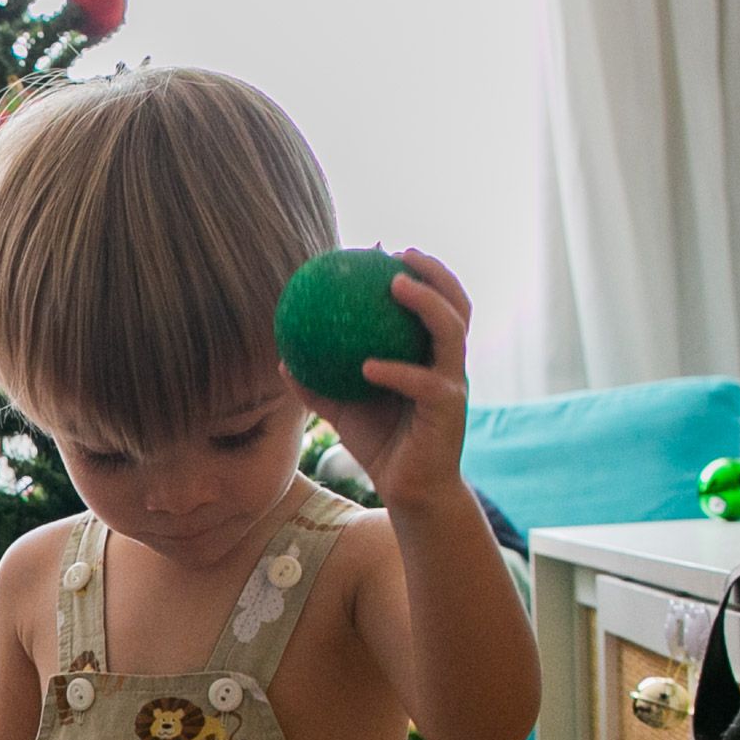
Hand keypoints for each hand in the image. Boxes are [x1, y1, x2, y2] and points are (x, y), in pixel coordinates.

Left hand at [283, 247, 470, 510]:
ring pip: (452, 333)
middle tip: (402, 253)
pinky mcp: (449, 412)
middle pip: (457, 305)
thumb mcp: (341, 408)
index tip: (385, 249)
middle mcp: (448, 364)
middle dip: (436, 273)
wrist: (410, 491)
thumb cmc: (380, 444)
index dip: (417, 273)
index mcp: (428, 357)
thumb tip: (282, 357)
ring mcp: (453, 385)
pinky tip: (367, 365)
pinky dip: (397, 371)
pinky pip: (424, 383)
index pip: (433, 305)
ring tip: (396, 286)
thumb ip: (318, 382)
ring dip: (427, 304)